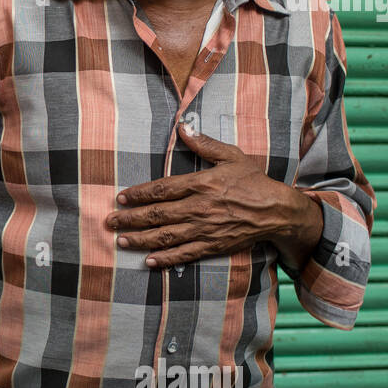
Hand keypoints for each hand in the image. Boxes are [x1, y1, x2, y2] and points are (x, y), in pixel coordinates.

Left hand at [106, 123, 321, 268]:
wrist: (278, 211)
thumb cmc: (254, 181)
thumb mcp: (231, 156)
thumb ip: (204, 143)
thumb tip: (183, 126)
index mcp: (202, 184)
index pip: (162, 189)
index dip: (139, 194)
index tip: (121, 197)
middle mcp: (199, 207)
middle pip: (158, 214)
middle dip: (131, 218)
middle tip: (110, 222)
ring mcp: (205, 229)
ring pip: (166, 236)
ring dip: (141, 239)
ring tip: (121, 241)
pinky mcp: (213, 246)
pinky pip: (185, 254)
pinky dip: (165, 259)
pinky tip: (148, 261)